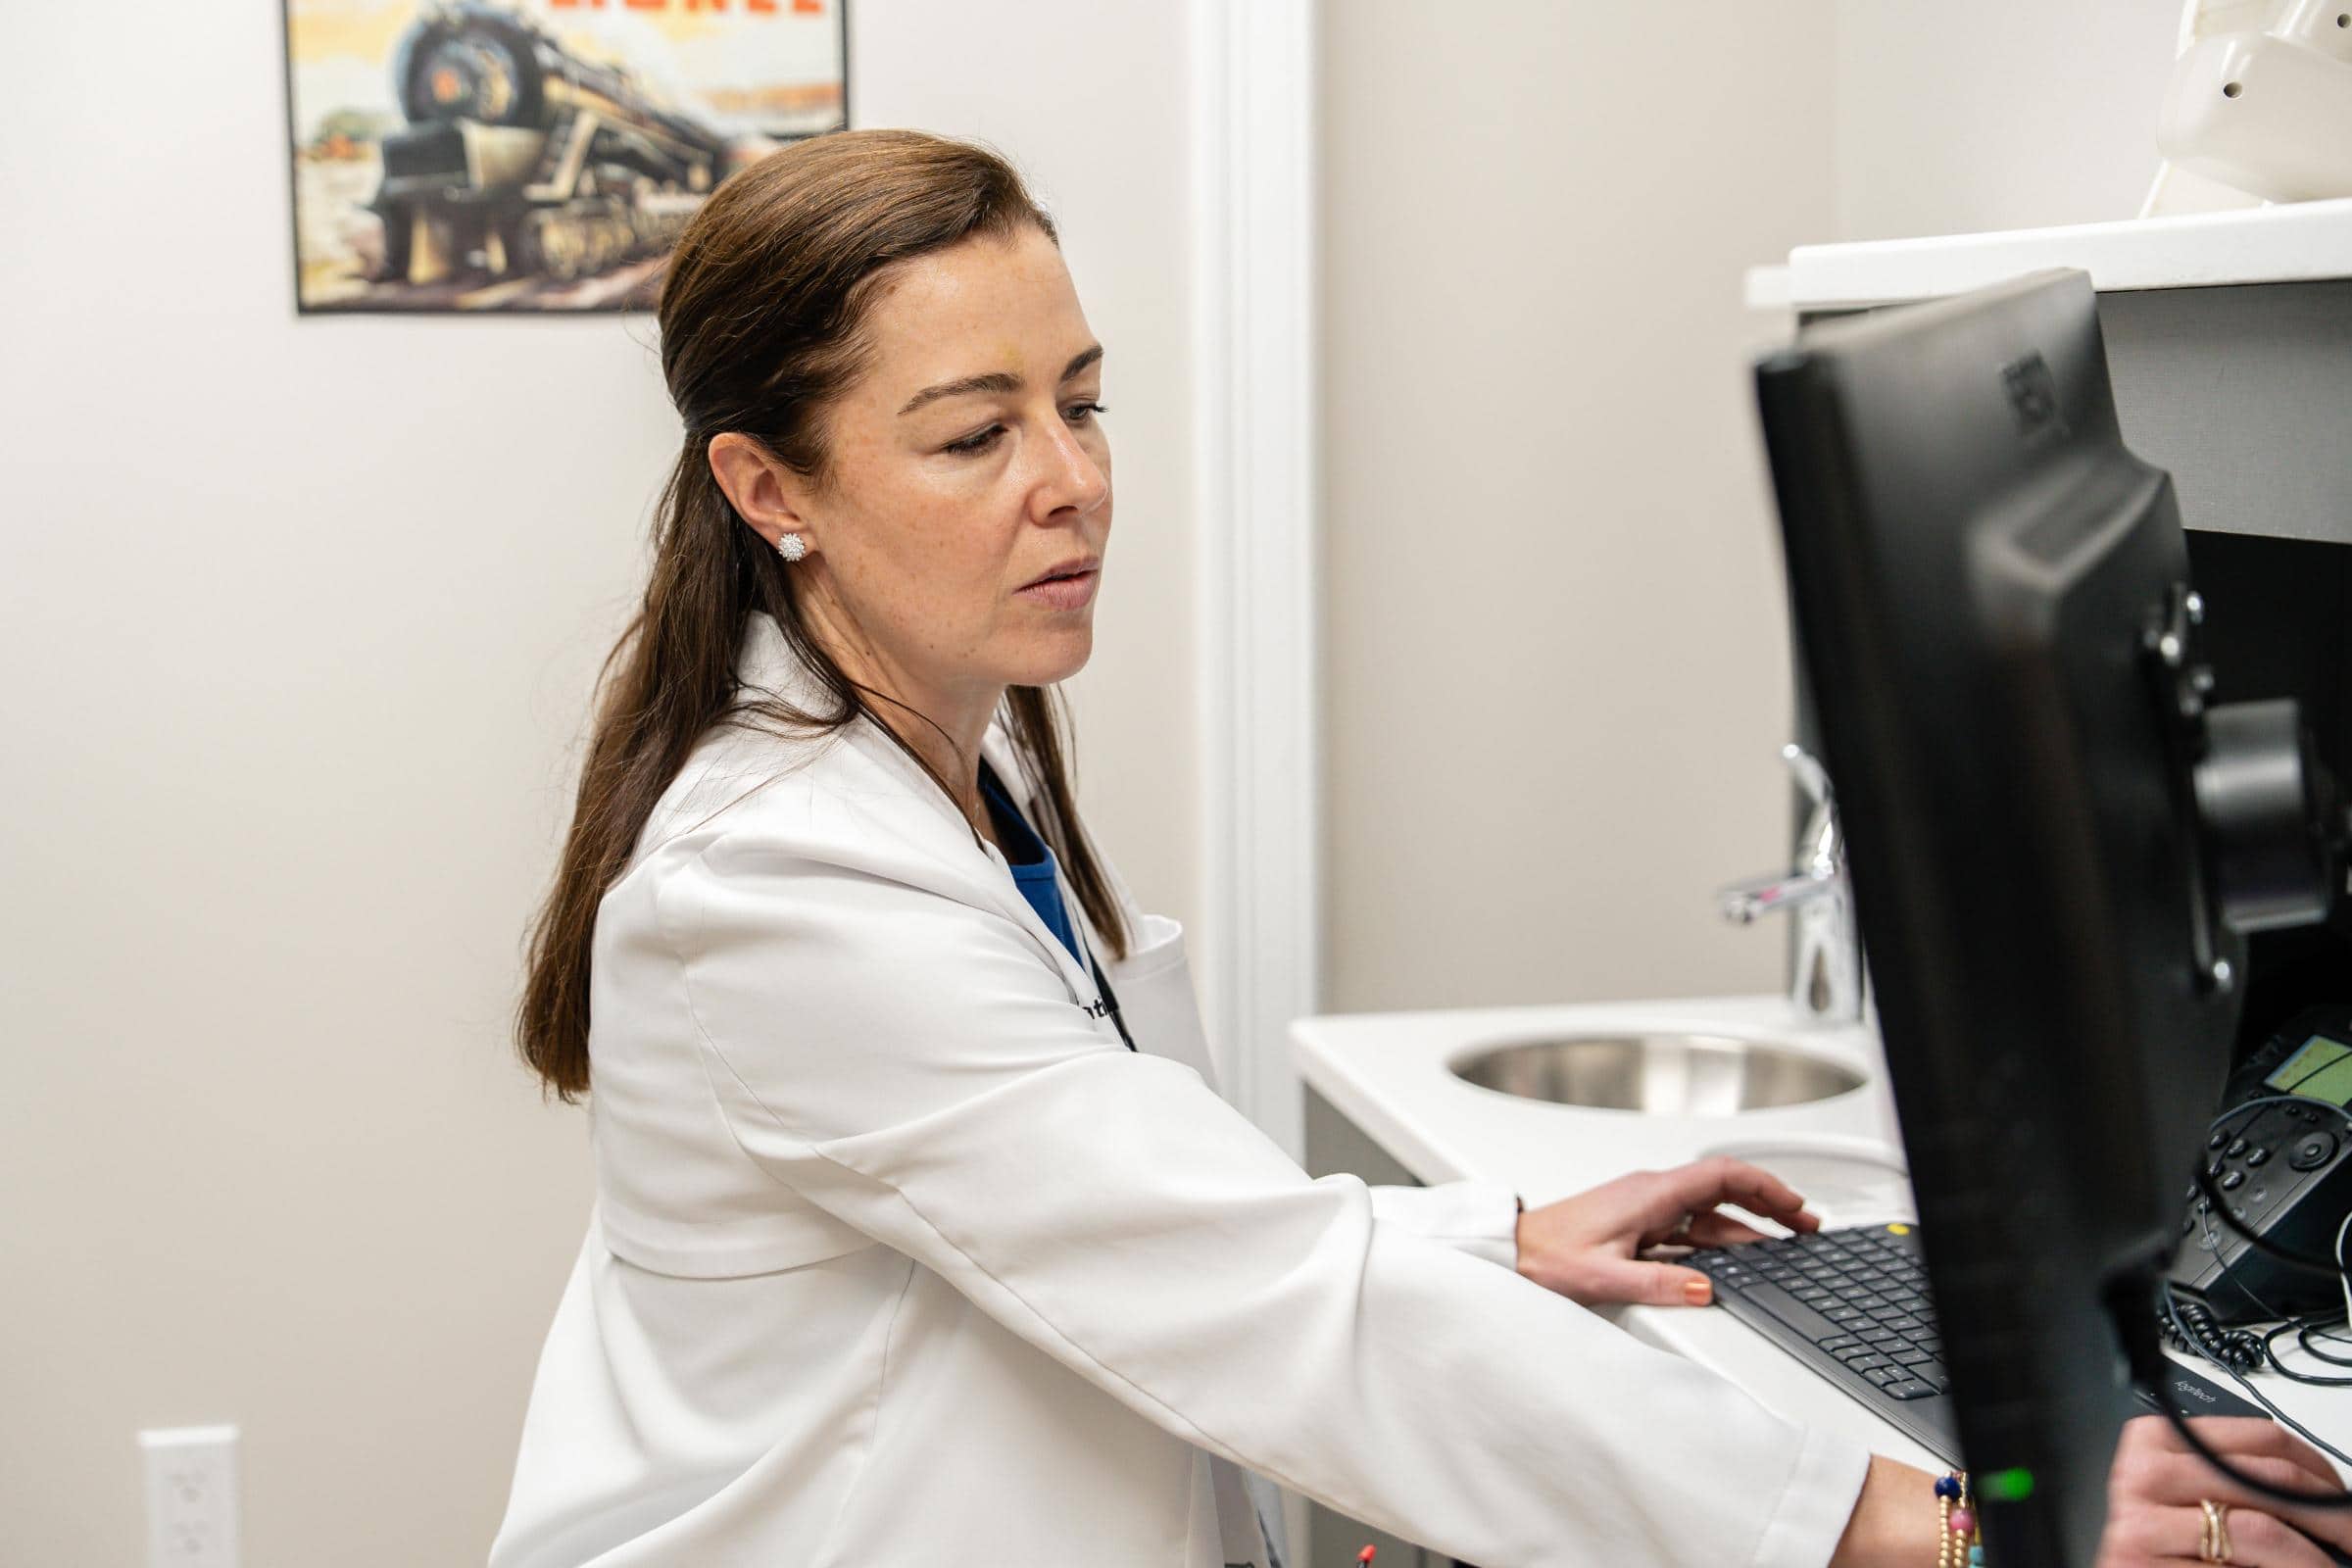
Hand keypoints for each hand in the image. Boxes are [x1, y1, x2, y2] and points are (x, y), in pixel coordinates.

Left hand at [1512, 1154, 1818, 1308]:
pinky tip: (1739, 1258)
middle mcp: (1652, 1195)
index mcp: (1650, 1195)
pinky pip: (1692, 1226)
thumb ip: (1655, 1284)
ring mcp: (1646, 1208)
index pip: (1722, 1175)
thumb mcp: (1601, 1277)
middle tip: (1806, 1226)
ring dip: (1749, 1225)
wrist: (1512, 1252)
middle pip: (1725, 1189)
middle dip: (1769, 1204)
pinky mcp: (1639, 1225)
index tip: (1797, 1206)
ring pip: (1710, 1210)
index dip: (1765, 1187)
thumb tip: (1705, 1290)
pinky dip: (1723, 1238)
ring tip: (1785, 1244)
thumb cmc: (1546, 1257)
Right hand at [2097, 1413, 2351, 1565]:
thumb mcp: (2189, 1496)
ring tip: (2333, 1567)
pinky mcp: (2145, 1566)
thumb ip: (2235, 1478)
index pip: (2262, 1437)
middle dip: (2332, 1515)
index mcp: (2155, 1439)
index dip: (2320, 1470)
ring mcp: (2142, 1524)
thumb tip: (2323, 1490)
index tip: (2345, 1498)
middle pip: (2269, 1481)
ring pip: (2264, 1532)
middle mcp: (2143, 1474)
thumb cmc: (2164, 1546)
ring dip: (2314, 1559)